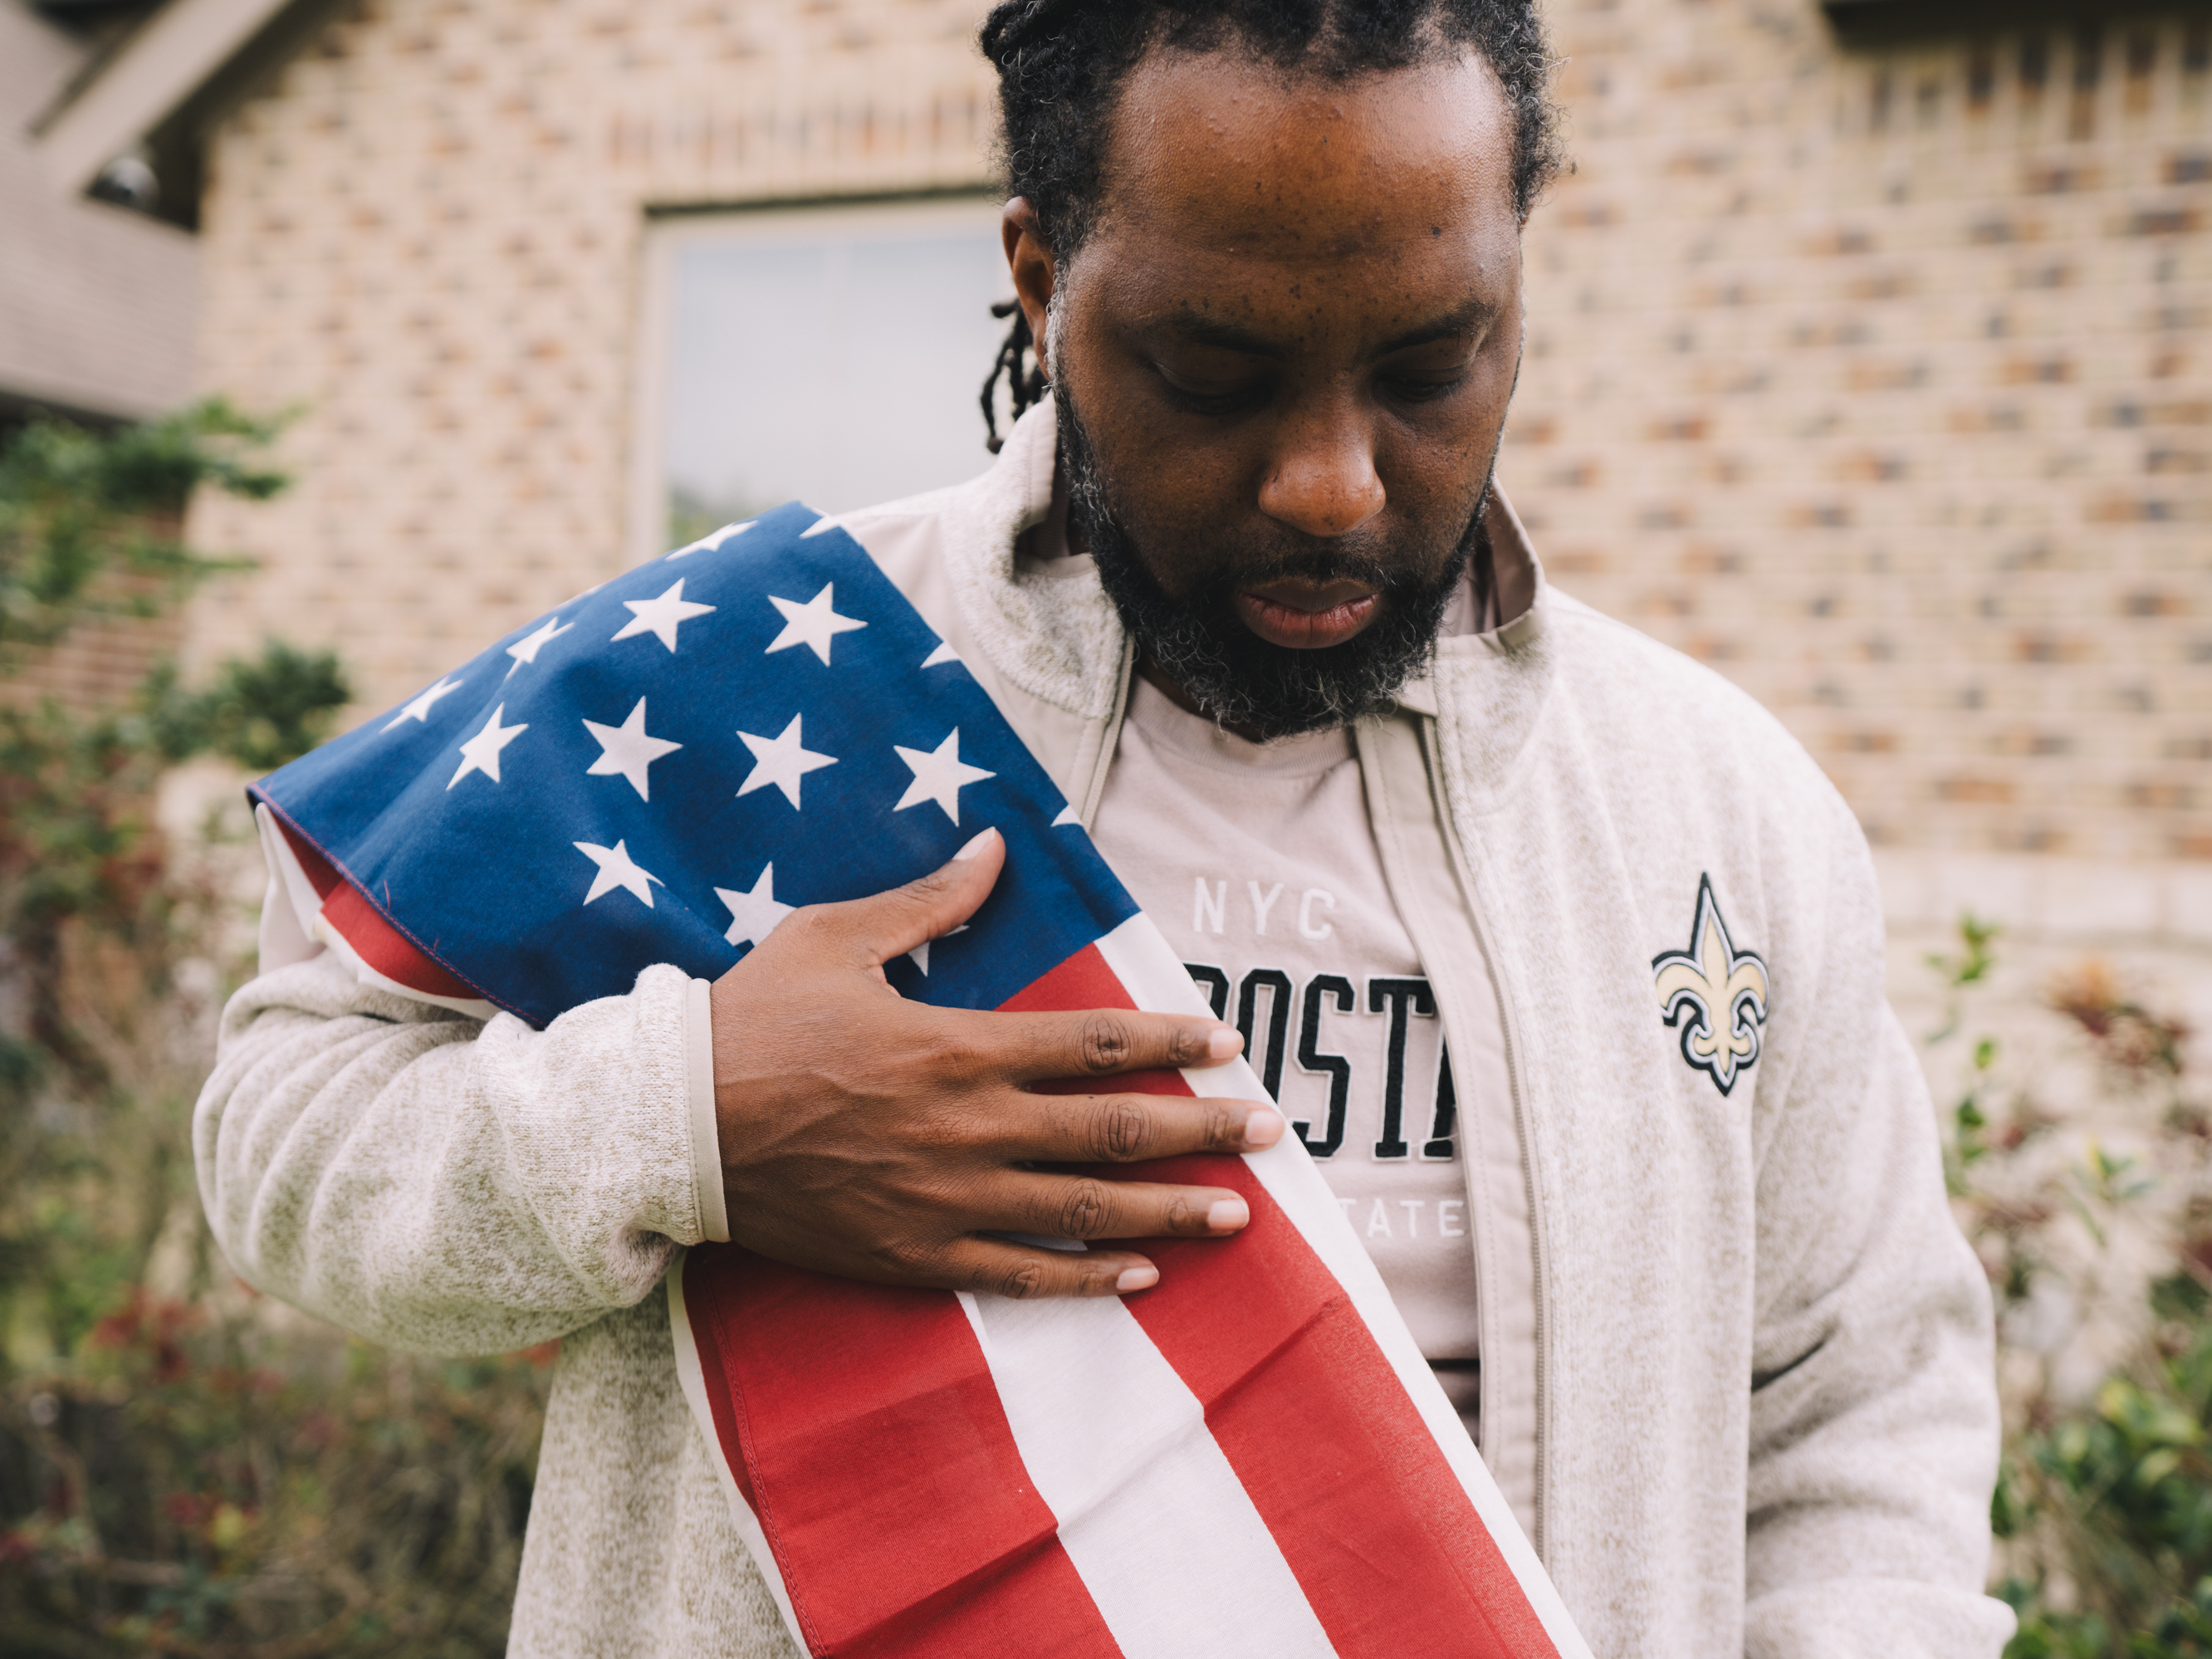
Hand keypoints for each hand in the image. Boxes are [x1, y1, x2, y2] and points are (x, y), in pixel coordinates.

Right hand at [709, 827, 1280, 1297]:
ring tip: (1237, 1217)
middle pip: (1111, 1130)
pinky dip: (1082, 1280)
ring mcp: (945, 1198)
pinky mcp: (912, 1254)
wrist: (670, 1125)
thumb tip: (993, 848)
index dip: (1173, 1042)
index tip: (1230, 1044)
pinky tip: (1138, 1279)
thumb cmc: (754, 1019)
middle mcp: (970, 1124)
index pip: (1097, 1041)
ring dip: (1167, 1211)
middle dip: (1200, 1130)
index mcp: (960, 1043)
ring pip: (1081, 1210)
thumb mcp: (838, 937)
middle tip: (1268, 1133)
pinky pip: (1016, 1276)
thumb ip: (929, 902)